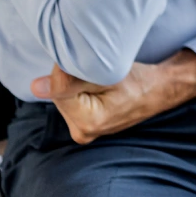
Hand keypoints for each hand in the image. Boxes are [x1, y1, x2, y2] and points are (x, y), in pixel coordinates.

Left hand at [29, 50, 195, 144]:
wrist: (160, 90)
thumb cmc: (140, 80)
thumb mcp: (109, 73)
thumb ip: (70, 80)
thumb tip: (34, 87)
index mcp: (87, 122)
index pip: (58, 85)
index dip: (71, 67)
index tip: (93, 64)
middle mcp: (82, 132)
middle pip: (58, 93)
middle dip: (72, 77)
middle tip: (99, 72)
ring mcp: (84, 132)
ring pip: (63, 97)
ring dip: (75, 84)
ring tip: (100, 80)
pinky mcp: (85, 126)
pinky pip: (70, 103)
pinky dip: (78, 91)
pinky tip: (95, 88)